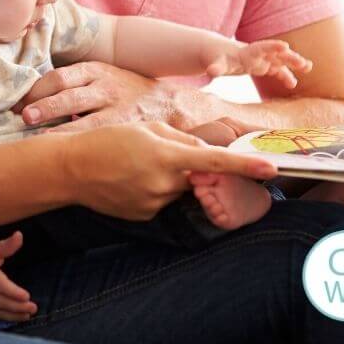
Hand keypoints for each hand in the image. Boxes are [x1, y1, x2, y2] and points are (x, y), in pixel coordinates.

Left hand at [12, 62, 176, 132]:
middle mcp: (103, 85)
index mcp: (94, 69)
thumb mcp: (103, 76)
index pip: (58, 77)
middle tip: (23, 117)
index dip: (35, 90)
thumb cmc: (127, 91)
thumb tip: (32, 99)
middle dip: (42, 106)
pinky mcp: (126, 127)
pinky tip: (66, 154)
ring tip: (37, 139)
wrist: (171, 104)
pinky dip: (79, 143)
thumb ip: (75, 84)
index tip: (18, 104)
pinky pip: (99, 135)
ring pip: (81, 117)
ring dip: (56, 129)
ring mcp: (116, 107)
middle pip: (66, 94)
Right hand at [63, 121, 277, 221]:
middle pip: (195, 176)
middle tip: (157, 153)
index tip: (271, 168)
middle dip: (187, 166)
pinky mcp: (145, 215)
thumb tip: (205, 153)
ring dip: (167, 177)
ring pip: (177, 188)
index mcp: (166, 156)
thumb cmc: (107, 141)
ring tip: (134, 166)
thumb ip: (181, 139)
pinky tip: (128, 181)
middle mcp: (164, 183)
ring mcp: (154, 203)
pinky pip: (161, 200)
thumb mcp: (145, 128)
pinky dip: (152, 189)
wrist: (71, 169)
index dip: (245, 166)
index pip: (215, 162)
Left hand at [205, 40, 311, 88]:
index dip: (272, 46)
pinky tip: (293, 85)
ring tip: (308, 67)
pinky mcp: (262, 67)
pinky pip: (277, 71)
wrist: (216, 52)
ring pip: (281, 61)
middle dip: (289, 57)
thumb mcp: (215, 62)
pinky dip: (285, 76)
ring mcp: (261, 60)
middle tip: (303, 63)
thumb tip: (211, 72)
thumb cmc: (215, 57)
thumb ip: (216, 67)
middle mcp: (257, 54)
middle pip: (276, 54)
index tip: (285, 46)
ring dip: (293, 63)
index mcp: (247, 52)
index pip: (261, 47)